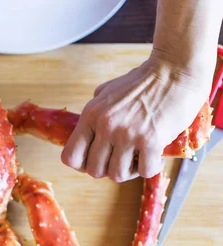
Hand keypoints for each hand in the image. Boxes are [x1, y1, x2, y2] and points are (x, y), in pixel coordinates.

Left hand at [61, 51, 211, 181]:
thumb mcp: (108, 91)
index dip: (82, 165)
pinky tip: (156, 157)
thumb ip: (95, 111)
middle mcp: (105, 126)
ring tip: (140, 158)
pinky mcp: (151, 141)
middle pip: (94, 171)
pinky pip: (145, 171)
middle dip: (108, 169)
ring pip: (117, 175)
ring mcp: (127, 134)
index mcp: (91, 115)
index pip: (70, 156)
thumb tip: (87, 127)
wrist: (176, 70)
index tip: (97, 161)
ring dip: (130, 171)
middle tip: (122, 159)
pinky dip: (151, 168)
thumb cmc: (144, 80)